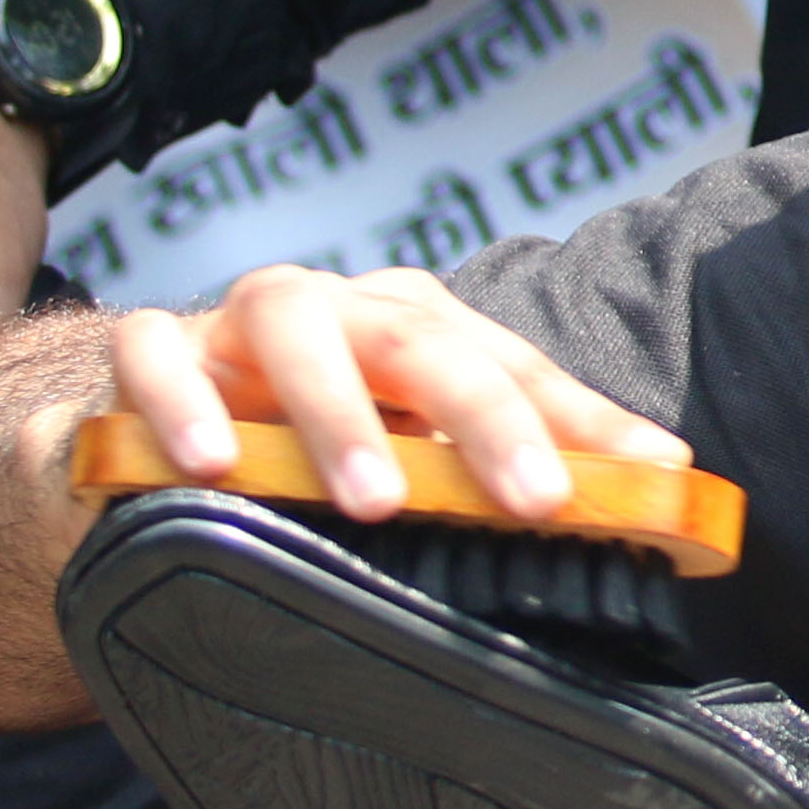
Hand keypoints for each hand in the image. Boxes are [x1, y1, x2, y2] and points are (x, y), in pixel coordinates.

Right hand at [99, 261, 687, 522]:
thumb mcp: (413, 453)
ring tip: (376, 500)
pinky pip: (153, 358)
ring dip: (339, 414)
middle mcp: (341, 308)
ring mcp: (239, 325)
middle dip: (485, 420)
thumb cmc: (313, 445)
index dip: (585, 420)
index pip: (515, 364)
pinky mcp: (150, 353)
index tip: (654, 475)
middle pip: (423, 342)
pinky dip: (179, 404)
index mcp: (417, 325)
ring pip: (294, 330)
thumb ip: (504, 471)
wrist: (157, 430)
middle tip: (535, 499)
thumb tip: (659, 496)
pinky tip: (207, 466)